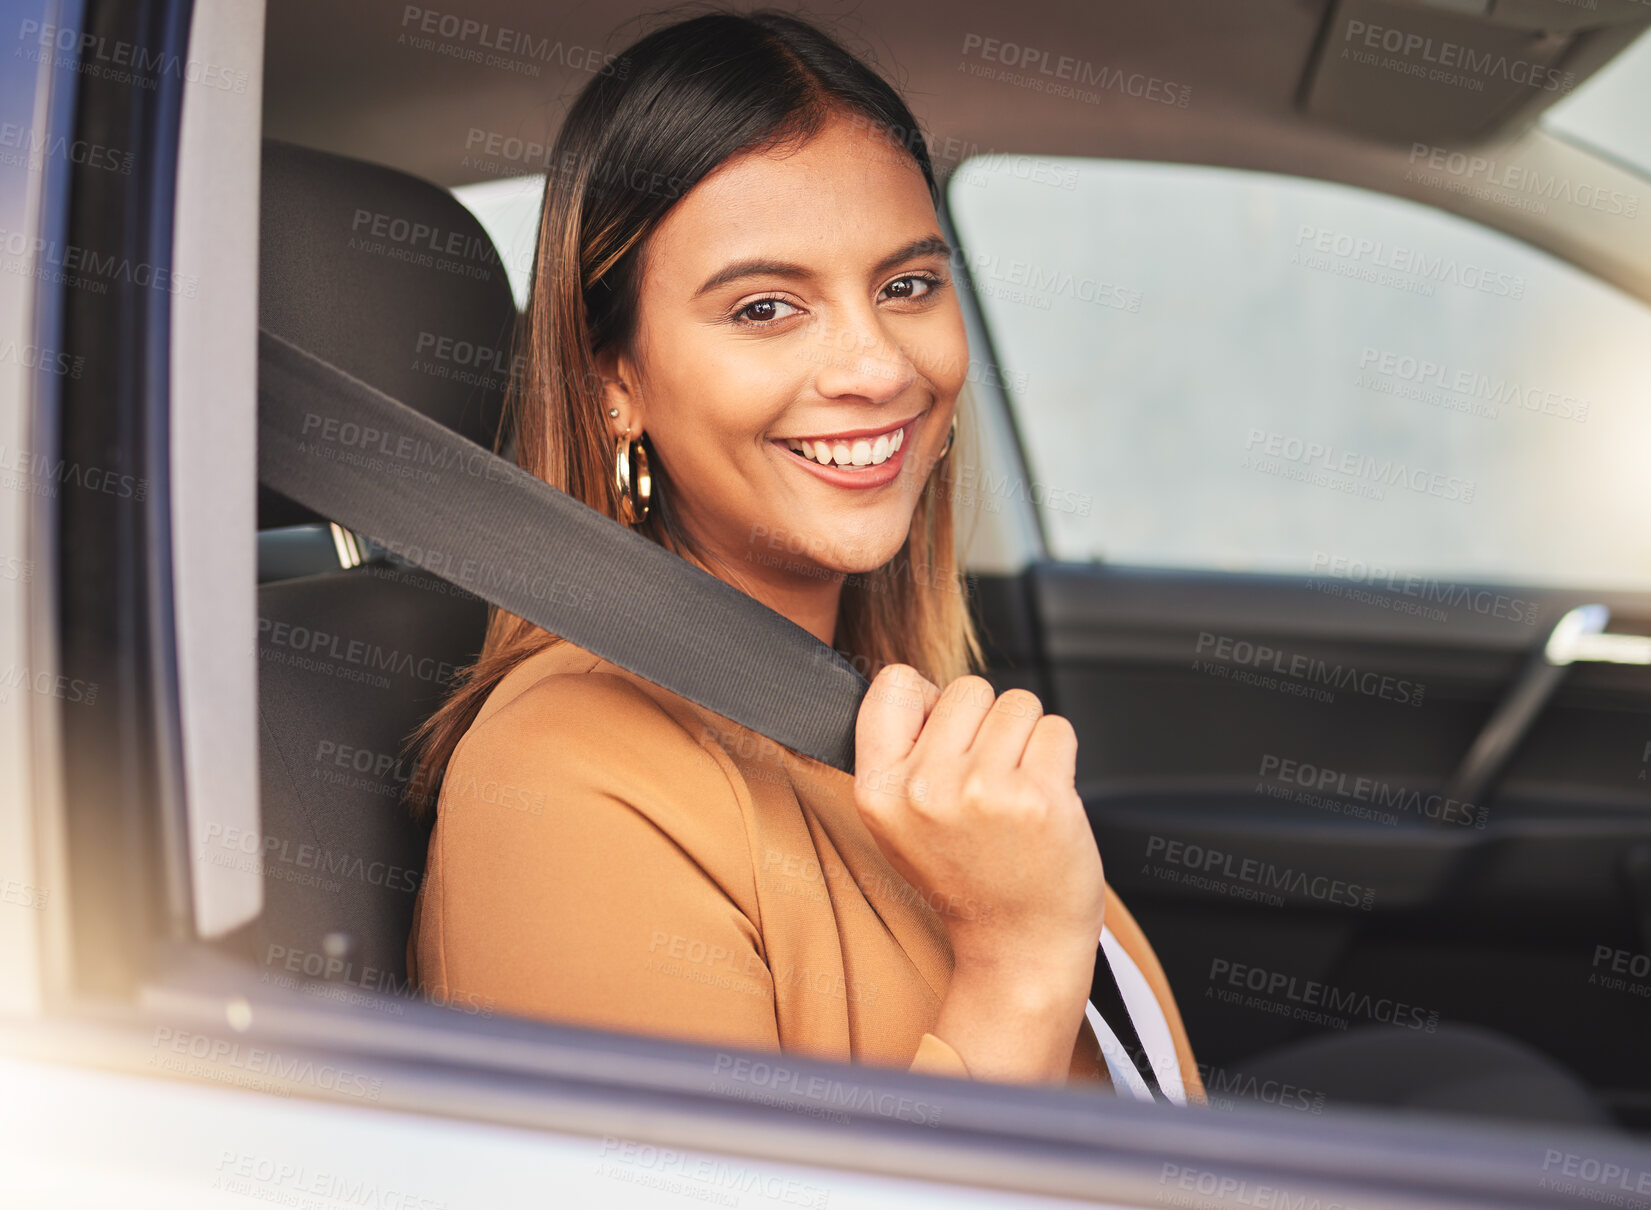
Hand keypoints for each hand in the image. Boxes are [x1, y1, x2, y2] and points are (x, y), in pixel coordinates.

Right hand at [852, 665, 1105, 1079]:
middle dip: (987, 724)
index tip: (945, 738)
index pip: (895, 683)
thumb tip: (927, 686)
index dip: (930, 701)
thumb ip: (902, 755)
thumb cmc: (967, 878)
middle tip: (988, 782)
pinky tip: (1043, 802)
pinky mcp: (1039, 797)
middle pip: (968, 689)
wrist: (1019, 946)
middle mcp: (925, 789)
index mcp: (879, 791)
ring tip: (1015, 793)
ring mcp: (982, 791)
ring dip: (1026, 740)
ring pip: (1017, 704)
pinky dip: (1059, 757)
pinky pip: (1057, 729)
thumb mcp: (900, 823)